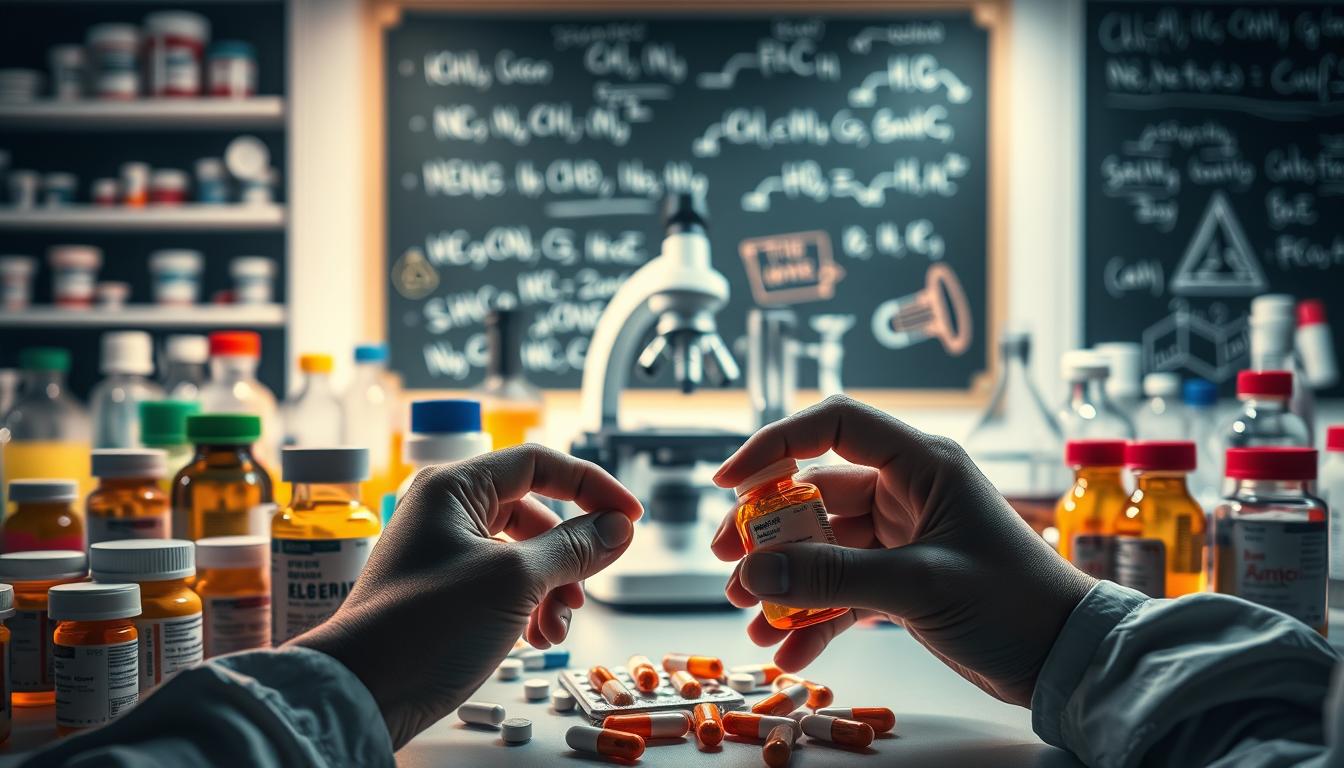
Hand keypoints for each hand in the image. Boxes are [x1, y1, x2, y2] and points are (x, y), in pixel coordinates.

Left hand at [292, 445, 642, 747]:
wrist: (362, 692)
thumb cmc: (422, 627)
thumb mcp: (515, 581)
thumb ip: (573, 548)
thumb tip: (617, 527)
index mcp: (455, 487)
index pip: (539, 463)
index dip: (592, 486)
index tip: (628, 517)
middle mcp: (445, 510)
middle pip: (533, 513)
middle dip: (569, 555)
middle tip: (588, 587)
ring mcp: (441, 550)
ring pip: (521, 554)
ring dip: (551, 588)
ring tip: (556, 627)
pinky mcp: (441, 590)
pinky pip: (501, 583)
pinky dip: (527, 606)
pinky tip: (535, 637)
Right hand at [711, 396, 1093, 706]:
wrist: (1063, 660)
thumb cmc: (1014, 603)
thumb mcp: (919, 585)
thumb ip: (833, 579)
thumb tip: (753, 573)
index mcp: (922, 465)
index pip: (836, 425)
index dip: (777, 443)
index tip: (730, 480)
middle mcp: (907, 491)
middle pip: (816, 492)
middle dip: (768, 529)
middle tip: (728, 558)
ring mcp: (903, 536)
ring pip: (823, 546)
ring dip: (784, 579)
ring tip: (747, 612)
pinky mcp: (902, 580)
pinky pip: (842, 588)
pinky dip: (813, 616)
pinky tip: (786, 649)